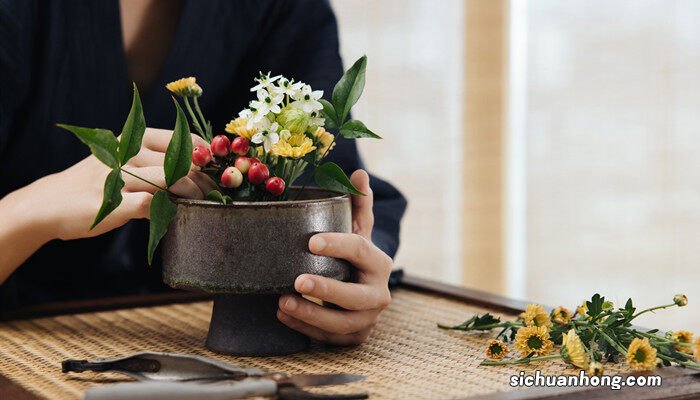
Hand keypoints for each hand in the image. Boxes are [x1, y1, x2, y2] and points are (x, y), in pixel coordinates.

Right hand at [23, 128, 214, 240]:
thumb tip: (195, 171)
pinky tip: (174, 215)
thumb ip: (152, 162)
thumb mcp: (120, 161)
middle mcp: (125, 153)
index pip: (177, 138)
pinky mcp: (114, 203)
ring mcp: (119, 177)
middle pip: (180, 161)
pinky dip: (169, 210)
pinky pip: (153, 204)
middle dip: (202, 178)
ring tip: (200, 202)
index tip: (215, 166)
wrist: (49, 203)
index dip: (202, 152)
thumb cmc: (94, 182)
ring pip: (171, 180)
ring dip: (191, 193)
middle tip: (214, 191)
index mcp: (129, 139)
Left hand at [277, 170, 392, 344]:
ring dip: (311, 315)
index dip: (337, 245)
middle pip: (355, 296)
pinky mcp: (354, 337)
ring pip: (342, 323)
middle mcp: (378, 293)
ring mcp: (367, 319)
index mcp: (379, 263)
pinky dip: (304, 328)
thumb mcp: (358, 230)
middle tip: (297, 281)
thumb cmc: (354, 257)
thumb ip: (358, 203)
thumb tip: (359, 172)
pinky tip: (283, 315)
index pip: (360, 250)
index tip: (310, 242)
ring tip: (281, 303)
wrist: (365, 290)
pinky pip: (330, 338)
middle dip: (326, 290)